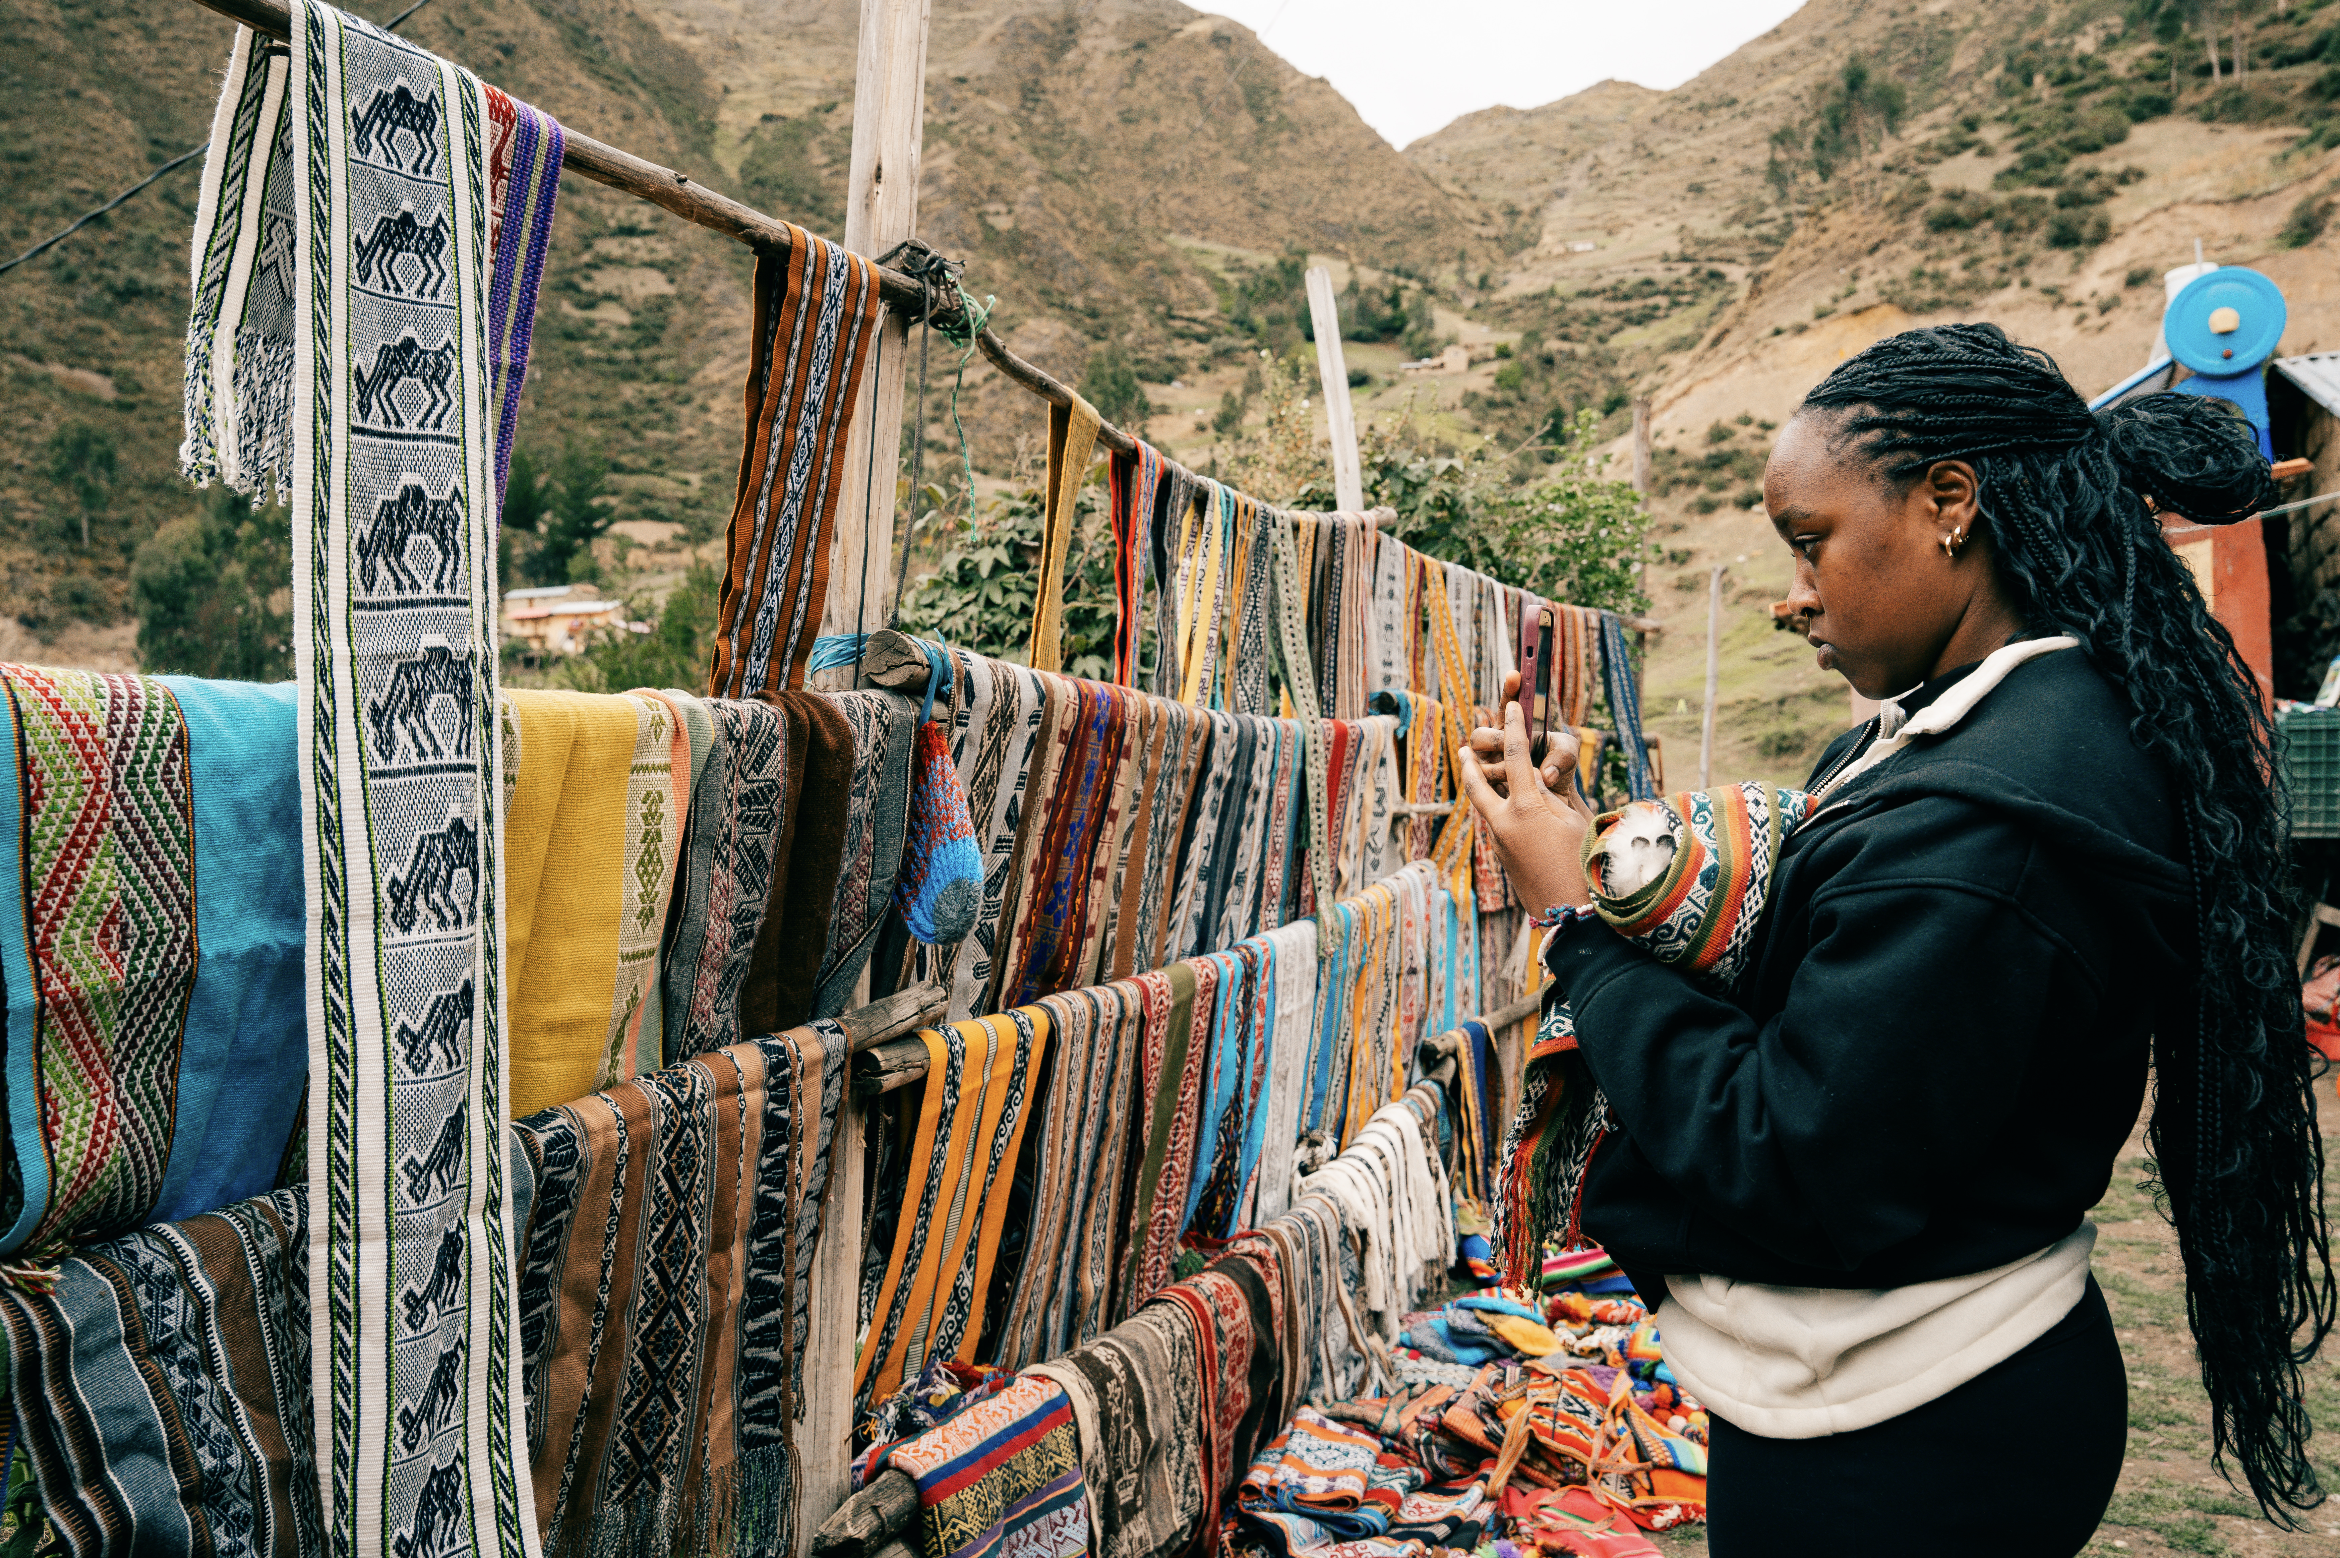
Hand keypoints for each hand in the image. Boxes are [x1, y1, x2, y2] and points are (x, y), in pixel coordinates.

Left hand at [1460, 698, 1596, 912]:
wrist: (1570, 912)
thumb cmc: (1582, 863)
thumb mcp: (1572, 820)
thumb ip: (1549, 795)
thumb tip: (1532, 782)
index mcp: (1525, 808)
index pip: (1515, 756)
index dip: (1513, 726)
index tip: (1511, 706)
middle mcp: (1504, 823)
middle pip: (1477, 784)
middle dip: (1471, 763)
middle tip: (1464, 747)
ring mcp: (1499, 842)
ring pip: (1484, 806)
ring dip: (1481, 788)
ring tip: (1478, 770)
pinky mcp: (1503, 857)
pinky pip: (1496, 824)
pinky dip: (1497, 810)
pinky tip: (1506, 808)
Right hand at [1469, 674, 1570, 797]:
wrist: (1557, 797)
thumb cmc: (1558, 768)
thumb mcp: (1567, 757)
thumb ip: (1562, 757)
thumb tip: (1548, 774)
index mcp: (1515, 725)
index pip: (1508, 703)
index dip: (1510, 689)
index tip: (1516, 675)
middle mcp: (1496, 743)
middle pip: (1480, 736)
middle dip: (1498, 741)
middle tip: (1516, 747)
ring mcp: (1487, 765)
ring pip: (1480, 762)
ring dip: (1502, 769)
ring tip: (1526, 777)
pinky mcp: (1486, 787)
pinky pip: (1483, 785)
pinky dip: (1502, 786)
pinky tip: (1514, 790)